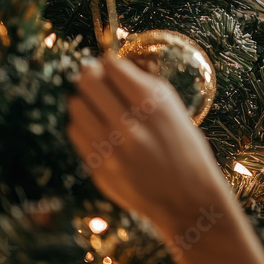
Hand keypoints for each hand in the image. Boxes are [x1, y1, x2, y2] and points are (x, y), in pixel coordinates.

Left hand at [68, 58, 263, 263]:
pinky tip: (95, 126)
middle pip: (89, 80)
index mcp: (154, 104)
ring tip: (95, 104)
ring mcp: (111, 147)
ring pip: (76, 105)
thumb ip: (146, 87)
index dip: (110, 63)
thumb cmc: (186, 150)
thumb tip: (115, 67)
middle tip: (95, 78)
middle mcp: (130, 123)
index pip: (113, 66)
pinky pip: (75, 132)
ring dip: (84, 99)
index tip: (110, 67)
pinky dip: (82, 124)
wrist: (187, 199)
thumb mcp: (176, 111)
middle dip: (91, 75)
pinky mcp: (98, 167)